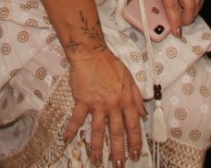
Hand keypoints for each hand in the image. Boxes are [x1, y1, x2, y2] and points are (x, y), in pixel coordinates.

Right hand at [63, 47, 144, 165]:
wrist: (91, 54)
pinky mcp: (83, 101)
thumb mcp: (129, 79)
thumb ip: (137, 97)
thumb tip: (144, 113)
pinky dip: (71, 130)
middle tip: (119, 165)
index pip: (133, 125)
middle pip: (117, 132)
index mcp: (126, 100)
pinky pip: (78, 119)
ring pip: (99, 130)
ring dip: (98, 147)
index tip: (135, 154)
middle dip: (119, 151)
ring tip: (97, 161)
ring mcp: (98, 104)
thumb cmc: (110, 65)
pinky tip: (66, 140)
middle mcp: (114, 105)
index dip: (135, 141)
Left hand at [133, 0, 201, 34]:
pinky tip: (190, 7)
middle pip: (190, 4)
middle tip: (180, 26)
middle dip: (188, 19)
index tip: (177, 32)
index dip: (175, 21)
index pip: (172, 5)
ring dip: (194, 11)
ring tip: (185, 18)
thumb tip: (133, 12)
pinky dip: (197, 2)